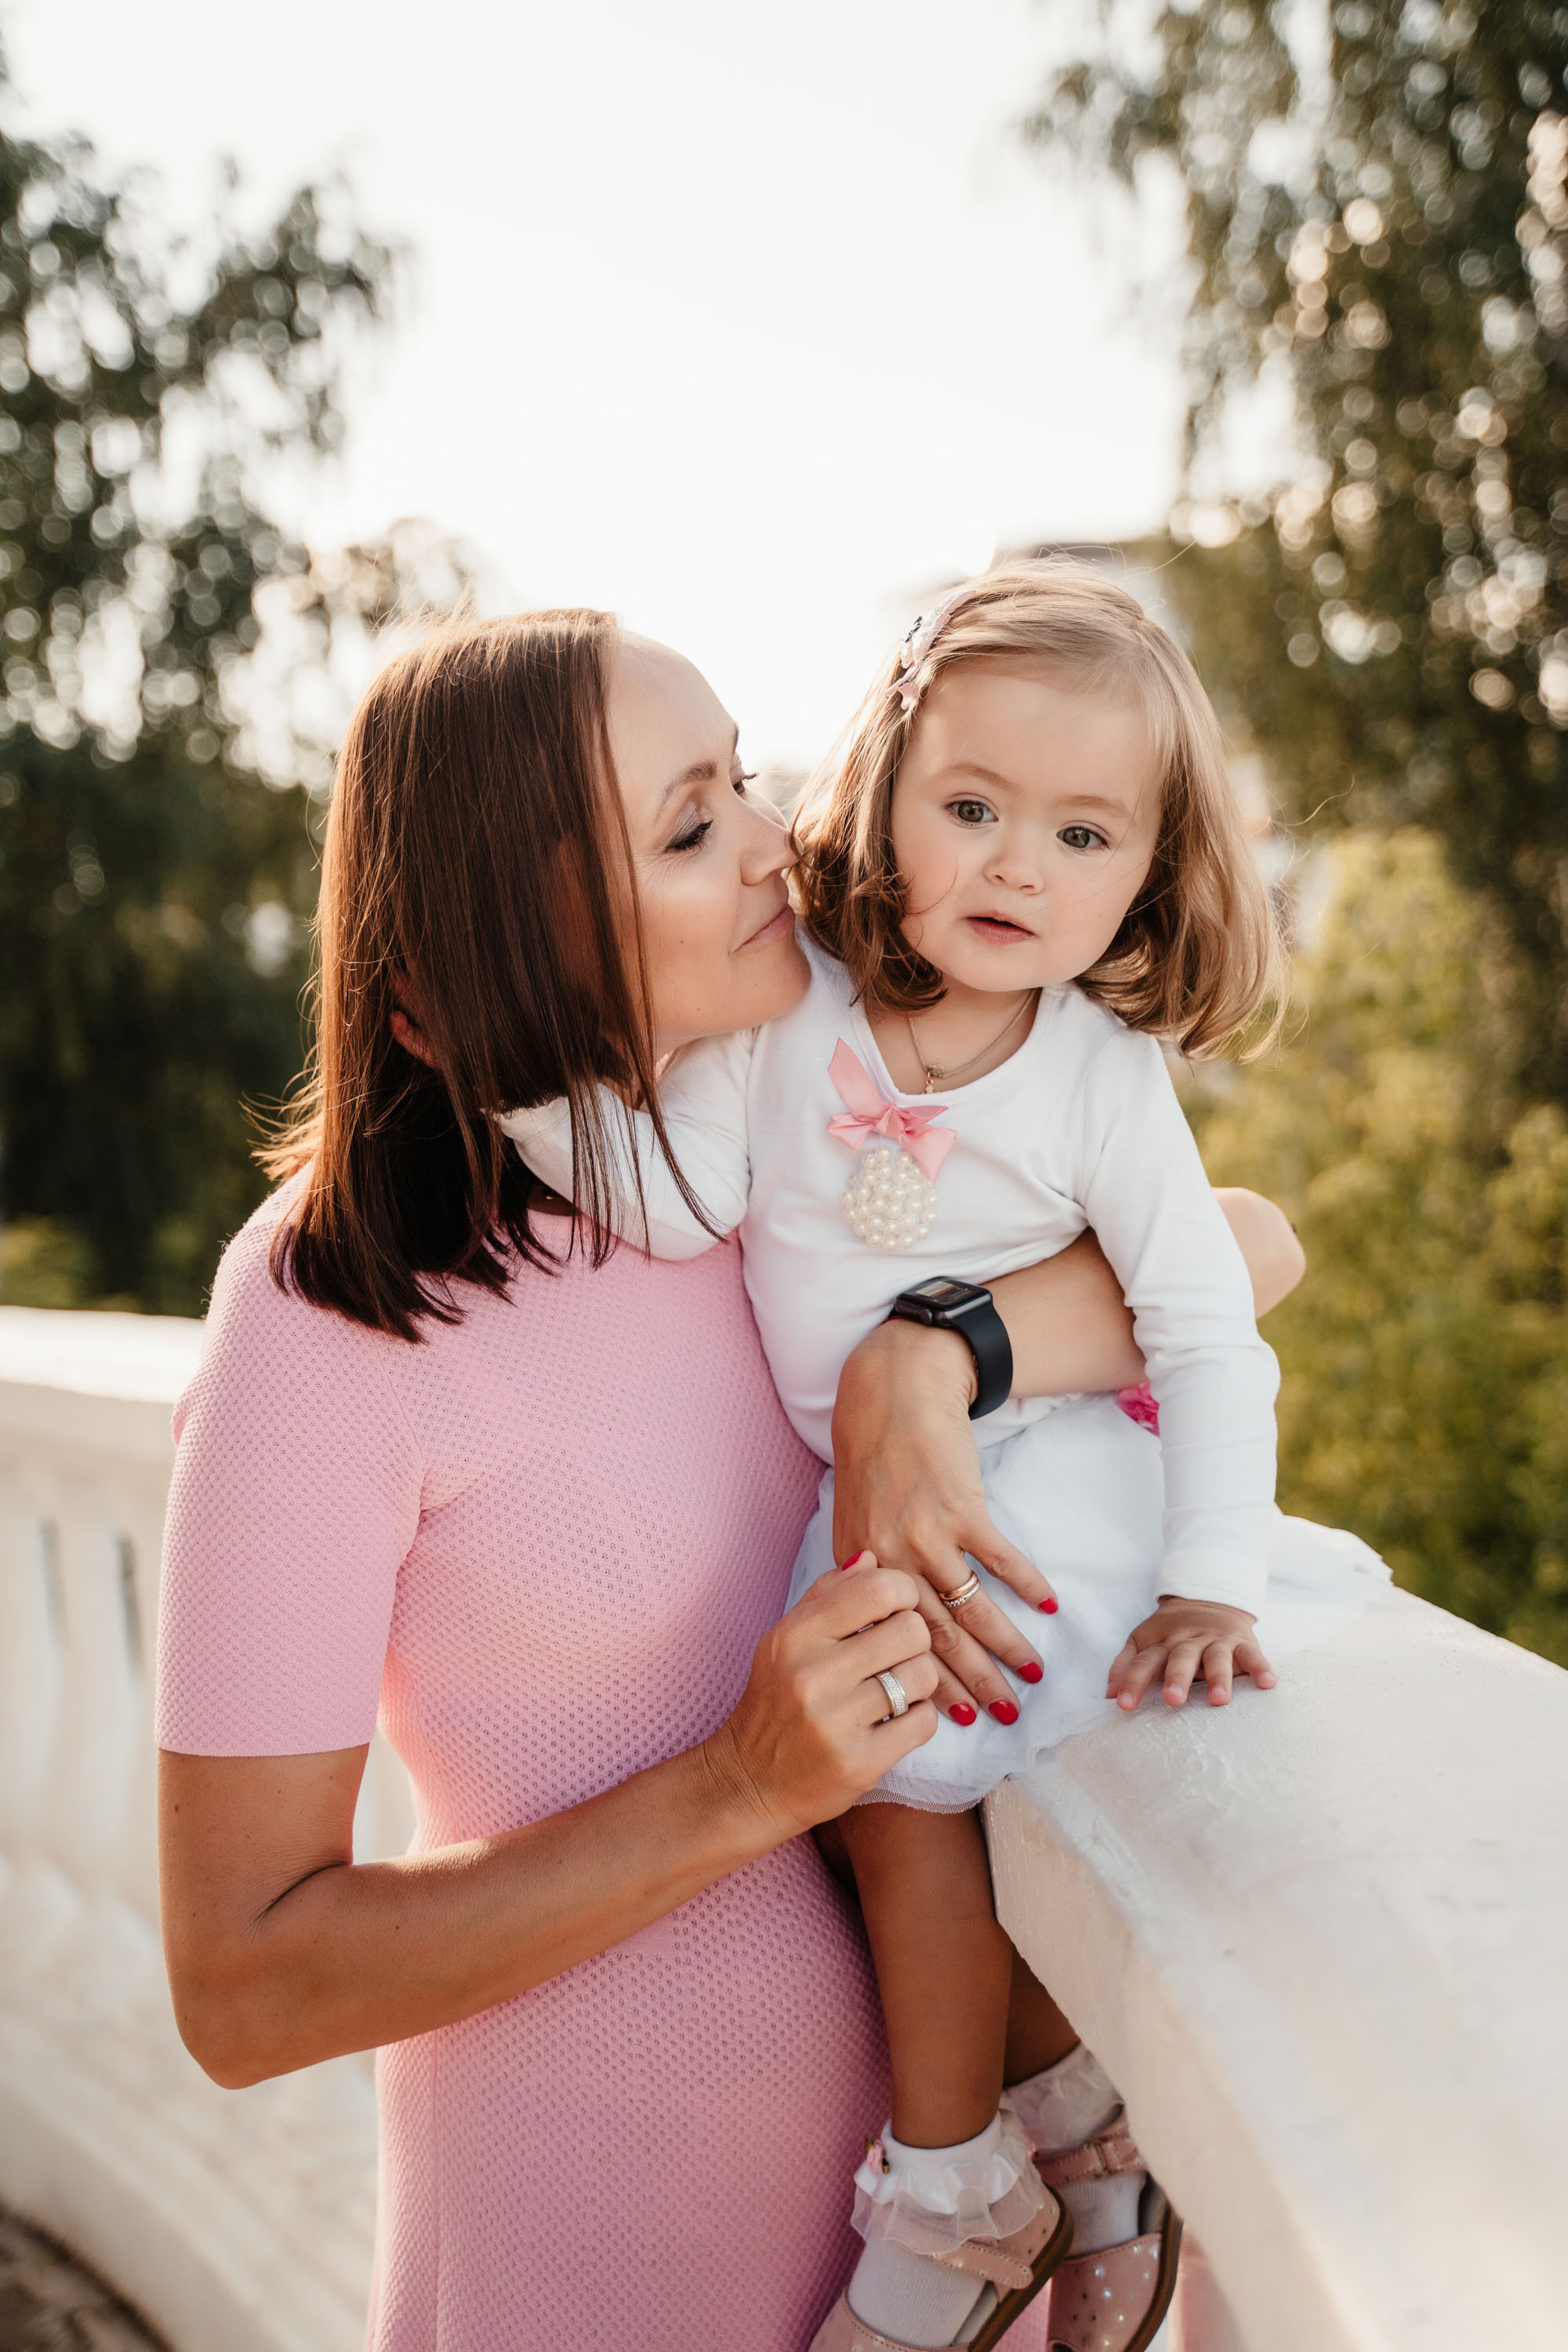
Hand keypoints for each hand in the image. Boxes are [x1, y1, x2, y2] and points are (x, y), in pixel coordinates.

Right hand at [707, 1556, 939, 1840]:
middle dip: (915, 1641)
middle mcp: (812, 1675)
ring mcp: (835, 1722)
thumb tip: (870, 1557)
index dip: (903, 1595)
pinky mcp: (859, 1763)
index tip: (895, 1612)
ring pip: (923, 1676)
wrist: (748, 1783)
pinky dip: (918, 1720)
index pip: (880, 1588)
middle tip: (898, 1655)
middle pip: (912, 1630)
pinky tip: (894, 1721)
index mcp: (795, 1636)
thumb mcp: (785, 1641)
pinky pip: (923, 1723)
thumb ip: (826, 1596)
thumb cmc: (773, 1703)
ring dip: (919, 1682)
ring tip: (896, 1689)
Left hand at [830, 1319, 1054, 1721]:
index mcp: (860, 1570)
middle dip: (973, 1683)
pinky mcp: (961, 1507)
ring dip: (1006, 1646)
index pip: (895, 1643)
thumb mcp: (854, 1524)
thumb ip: (866, 1578)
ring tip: (1033, 1675)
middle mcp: (890, 1558)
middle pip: (937, 1637)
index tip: (953, 1720)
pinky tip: (1048, 1607)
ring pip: (971, 1608)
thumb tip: (887, 1632)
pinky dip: (1027, 1584)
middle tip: (1004, 1717)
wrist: (891, 1397)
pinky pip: (999, 1559)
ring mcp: (926, 1533)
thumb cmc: (873, 1463)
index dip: (925, 1685)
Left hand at [1107, 1598, 1276, 1712]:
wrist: (1207, 1598)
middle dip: (1176, 1678)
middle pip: (1181, 1658)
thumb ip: (1126, 1665)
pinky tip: (1267, 1683)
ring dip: (1218, 1677)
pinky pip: (1252, 1655)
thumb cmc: (1171, 1632)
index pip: (1143, 1661)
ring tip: (1219, 1699)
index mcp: (1161, 1642)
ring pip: (1217, 1657)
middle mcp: (1188, 1641)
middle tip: (1172, 1699)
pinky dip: (1260, 1667)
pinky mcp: (1241, 1642)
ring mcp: (1216, 1641)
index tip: (1123, 1704)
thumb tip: (1109, 1694)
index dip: (1132, 1681)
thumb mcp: (1144, 1640)